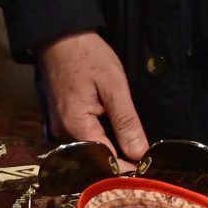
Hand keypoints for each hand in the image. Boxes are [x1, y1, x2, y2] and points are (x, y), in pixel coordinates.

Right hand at [37, 32, 147, 162]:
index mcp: (75, 125)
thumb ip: (126, 121)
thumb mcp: (114, 86)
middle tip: (146, 165)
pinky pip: (84, 137)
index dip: (126, 169)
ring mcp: (60, 126)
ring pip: (89, 150)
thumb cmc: (89, 56)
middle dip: (119, 163)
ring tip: (136, 155)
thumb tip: (139, 153)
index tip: (148, 173)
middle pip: (94, 159)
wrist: (60, 35)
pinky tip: (119, 139)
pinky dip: (102, 140)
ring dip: (111, 152)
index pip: (104, 160)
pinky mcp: (62, 119)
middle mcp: (63, 132)